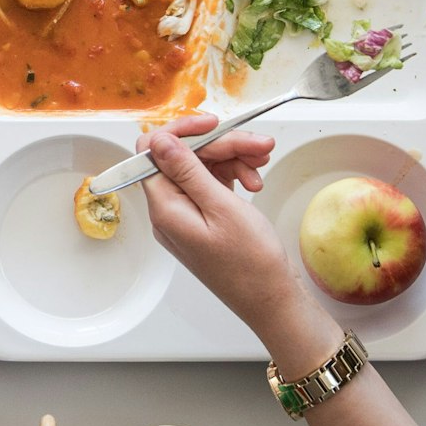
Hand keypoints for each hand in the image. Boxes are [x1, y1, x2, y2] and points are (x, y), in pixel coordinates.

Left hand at [137, 116, 300, 326]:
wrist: (272, 301)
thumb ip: (187, 170)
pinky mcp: (203, 221)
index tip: (214, 125)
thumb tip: (157, 141)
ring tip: (262, 165)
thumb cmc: (251, 264)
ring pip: (202, 169)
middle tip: (258, 146)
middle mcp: (169, 212)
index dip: (182, 133)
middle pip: (184, 158)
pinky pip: (211, 186)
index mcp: (164, 209)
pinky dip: (233, 177)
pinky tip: (254, 181)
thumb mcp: (221, 207)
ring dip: (233, 160)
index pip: (153, 152)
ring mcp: (186, 217)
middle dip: (221, 146)